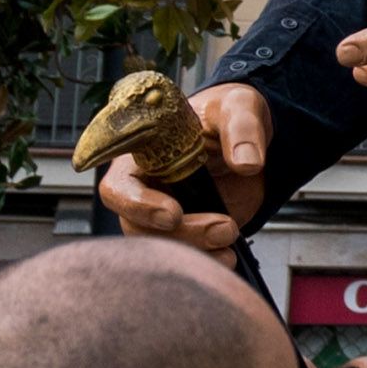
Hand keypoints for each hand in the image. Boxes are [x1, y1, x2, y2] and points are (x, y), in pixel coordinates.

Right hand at [95, 82, 269, 259]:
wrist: (248, 137)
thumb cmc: (228, 114)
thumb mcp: (239, 108)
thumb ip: (242, 129)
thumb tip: (247, 163)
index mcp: (142, 154)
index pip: (118, 187)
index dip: (138, 205)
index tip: (174, 214)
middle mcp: (145, 187)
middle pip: (138, 225)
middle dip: (181, 233)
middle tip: (224, 227)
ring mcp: (161, 212)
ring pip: (159, 246)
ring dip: (195, 250)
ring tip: (231, 237)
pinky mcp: (184, 230)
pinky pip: (182, 255)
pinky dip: (204, 260)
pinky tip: (228, 256)